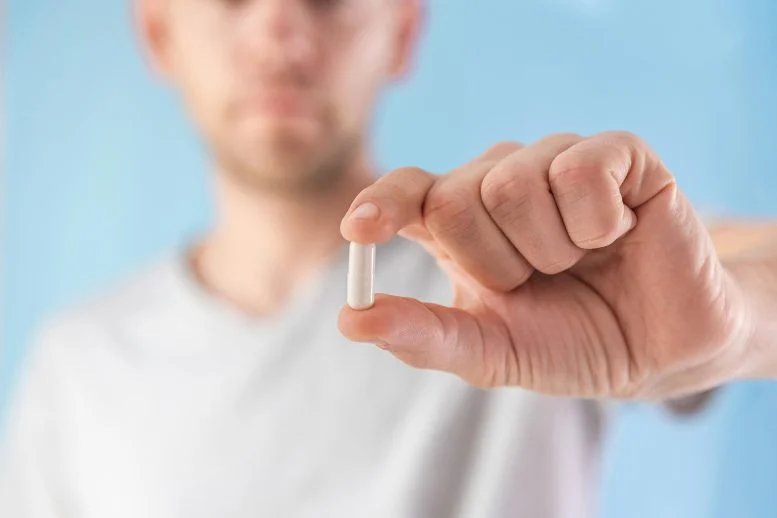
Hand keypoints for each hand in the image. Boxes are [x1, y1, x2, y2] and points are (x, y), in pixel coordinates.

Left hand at [338, 132, 753, 398]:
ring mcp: (555, 161)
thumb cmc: (567, 343)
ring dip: (549, 251)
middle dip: (495, 264)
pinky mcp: (616, 154)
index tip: (361, 231)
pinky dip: (597, 224)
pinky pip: (580, 170)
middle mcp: (500, 181)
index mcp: (461, 224)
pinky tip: (615, 234)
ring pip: (514, 184)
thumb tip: (351, 320)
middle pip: (453, 200)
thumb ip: (424, 335)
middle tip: (535, 281)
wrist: (658, 350)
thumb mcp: (489, 352)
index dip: (382, 205)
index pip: (406, 192)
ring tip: (579, 262)